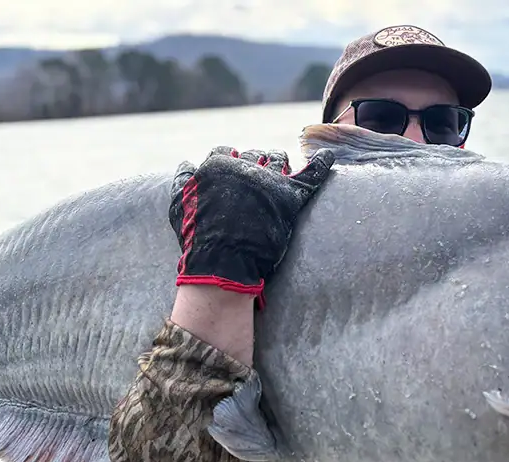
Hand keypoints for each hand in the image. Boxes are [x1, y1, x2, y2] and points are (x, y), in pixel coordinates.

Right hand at [168, 146, 335, 306]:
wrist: (222, 263)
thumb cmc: (197, 239)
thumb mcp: (179, 205)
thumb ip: (183, 180)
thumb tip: (188, 163)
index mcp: (217, 166)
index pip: (225, 152)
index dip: (230, 161)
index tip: (234, 171)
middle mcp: (244, 168)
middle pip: (254, 154)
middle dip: (256, 162)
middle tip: (259, 176)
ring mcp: (268, 181)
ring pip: (278, 159)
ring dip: (279, 161)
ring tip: (282, 169)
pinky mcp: (289, 198)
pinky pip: (311, 174)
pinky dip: (322, 163)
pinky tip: (329, 155)